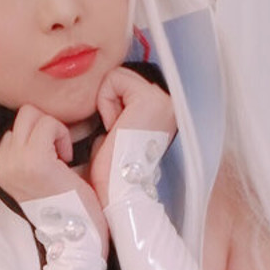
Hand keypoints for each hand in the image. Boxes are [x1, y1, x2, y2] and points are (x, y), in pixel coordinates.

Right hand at [0, 105, 108, 254]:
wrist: (78, 238)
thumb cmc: (68, 205)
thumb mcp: (39, 173)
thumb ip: (33, 148)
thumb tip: (41, 117)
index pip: (17, 125)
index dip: (41, 136)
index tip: (52, 162)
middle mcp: (0, 163)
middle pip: (24, 114)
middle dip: (46, 128)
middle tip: (59, 157)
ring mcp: (14, 161)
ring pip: (33, 113)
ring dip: (54, 131)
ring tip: (62, 159)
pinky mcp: (33, 160)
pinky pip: (49, 123)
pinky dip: (62, 136)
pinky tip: (67, 162)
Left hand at [90, 67, 176, 208]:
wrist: (118, 193)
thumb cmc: (112, 171)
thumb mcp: (115, 133)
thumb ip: (116, 112)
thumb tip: (101, 98)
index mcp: (162, 112)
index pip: (126, 85)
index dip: (111, 106)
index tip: (116, 134)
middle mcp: (168, 103)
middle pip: (122, 78)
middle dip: (109, 103)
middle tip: (115, 134)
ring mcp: (163, 100)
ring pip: (118, 76)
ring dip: (107, 104)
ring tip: (116, 132)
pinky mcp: (150, 99)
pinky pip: (114, 79)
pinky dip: (105, 102)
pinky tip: (114, 128)